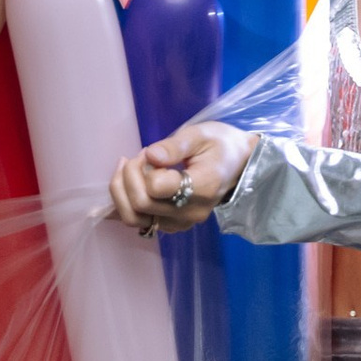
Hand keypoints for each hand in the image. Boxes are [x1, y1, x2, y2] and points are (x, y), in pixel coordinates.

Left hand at [107, 122, 255, 234]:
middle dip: (128, 176)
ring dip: (121, 192)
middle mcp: (191, 212)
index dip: (144, 168)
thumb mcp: (200, 135)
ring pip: (134, 219)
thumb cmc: (220, 144)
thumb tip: (150, 156)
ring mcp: (181, 223)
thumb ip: (174, 146)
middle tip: (139, 157)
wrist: (239, 164)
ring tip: (128, 169)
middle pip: (141, 204)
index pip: (156, 187)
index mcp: (202, 187)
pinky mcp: (173, 226)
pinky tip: (130, 184)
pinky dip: (126, 204)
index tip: (150, 152)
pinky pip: (139, 223)